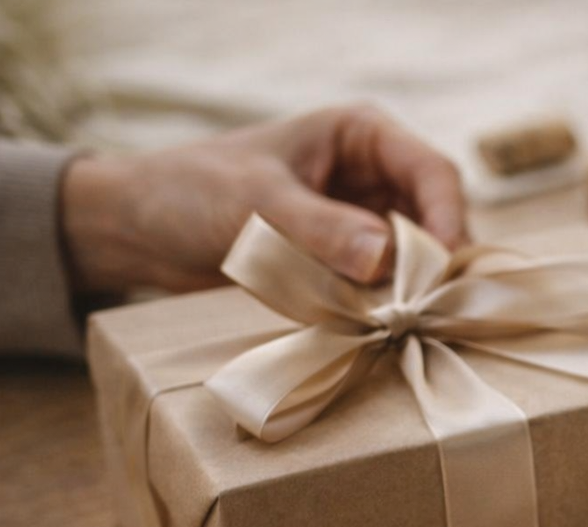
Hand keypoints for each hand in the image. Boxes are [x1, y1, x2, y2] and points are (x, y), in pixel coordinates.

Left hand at [60, 104, 467, 293]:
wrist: (139, 229)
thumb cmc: (191, 190)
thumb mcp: (258, 203)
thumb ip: (324, 229)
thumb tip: (389, 256)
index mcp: (363, 137)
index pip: (434, 174)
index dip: (447, 220)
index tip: (441, 270)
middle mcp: (374, 177)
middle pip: (436, 221)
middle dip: (433, 264)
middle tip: (422, 308)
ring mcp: (363, 223)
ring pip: (416, 260)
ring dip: (408, 291)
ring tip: (394, 322)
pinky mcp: (346, 264)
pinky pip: (384, 288)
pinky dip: (382, 309)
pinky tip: (371, 327)